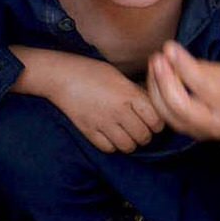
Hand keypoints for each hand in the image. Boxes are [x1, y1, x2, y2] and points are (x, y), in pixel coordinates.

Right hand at [48, 57, 164, 152]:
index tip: (153, 121)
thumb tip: (153, 106)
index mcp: (129, 95)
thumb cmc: (93, 72)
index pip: (156, 120)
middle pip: (144, 136)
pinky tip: (111, 136)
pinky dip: (113, 145)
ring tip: (127, 134)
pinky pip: (109, 148)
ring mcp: (103, 123)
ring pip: (128, 146)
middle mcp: (119, 110)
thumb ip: (136, 93)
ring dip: (130, 142)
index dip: (157, 123)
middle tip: (140, 129)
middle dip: (145, 135)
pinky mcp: (89, 131)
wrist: (62, 76)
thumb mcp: (120, 77)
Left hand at [146, 41, 219, 142]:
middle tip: (157, 57)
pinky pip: (164, 114)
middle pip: (179, 104)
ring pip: (166, 111)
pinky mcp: (185, 132)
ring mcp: (197, 132)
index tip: (170, 47)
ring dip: (155, 85)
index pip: (202, 84)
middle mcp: (212, 124)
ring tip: (155, 62)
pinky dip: (156, 93)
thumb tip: (172, 56)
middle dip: (164, 79)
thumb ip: (202, 69)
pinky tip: (156, 76)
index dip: (183, 65)